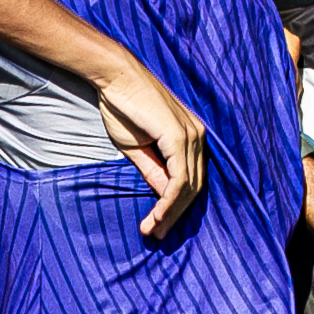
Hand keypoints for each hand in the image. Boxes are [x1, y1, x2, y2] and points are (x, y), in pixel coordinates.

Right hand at [90, 61, 207, 239]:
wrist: (115, 78)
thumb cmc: (123, 107)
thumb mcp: (137, 148)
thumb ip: (153, 169)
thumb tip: (162, 195)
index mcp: (191, 137)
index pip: (190, 179)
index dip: (175, 206)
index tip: (157, 225)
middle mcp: (198, 136)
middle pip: (194, 187)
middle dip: (175, 215)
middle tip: (156, 235)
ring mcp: (191, 136)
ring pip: (188, 186)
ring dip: (171, 213)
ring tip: (153, 231)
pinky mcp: (179, 137)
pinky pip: (179, 178)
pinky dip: (168, 201)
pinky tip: (156, 215)